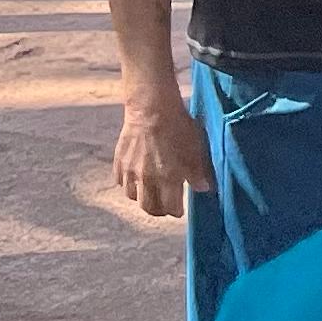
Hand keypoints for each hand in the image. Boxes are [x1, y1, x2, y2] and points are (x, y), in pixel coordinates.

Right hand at [115, 88, 212, 219]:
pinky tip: (136, 179)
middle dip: (158, 211)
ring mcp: (130, 172)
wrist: (151, 109)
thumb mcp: (196, 149)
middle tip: (164, 207)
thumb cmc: (179, 127)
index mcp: (168, 178)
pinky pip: (121, 182)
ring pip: (133, 197)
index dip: (176, 211)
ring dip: (143, 198)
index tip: (179, 210)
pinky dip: (129, 184)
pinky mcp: (119, 163)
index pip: (170, 208)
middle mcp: (147, 179)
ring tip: (151, 194)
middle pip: (149, 207)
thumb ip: (198, 172)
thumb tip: (203, 189)